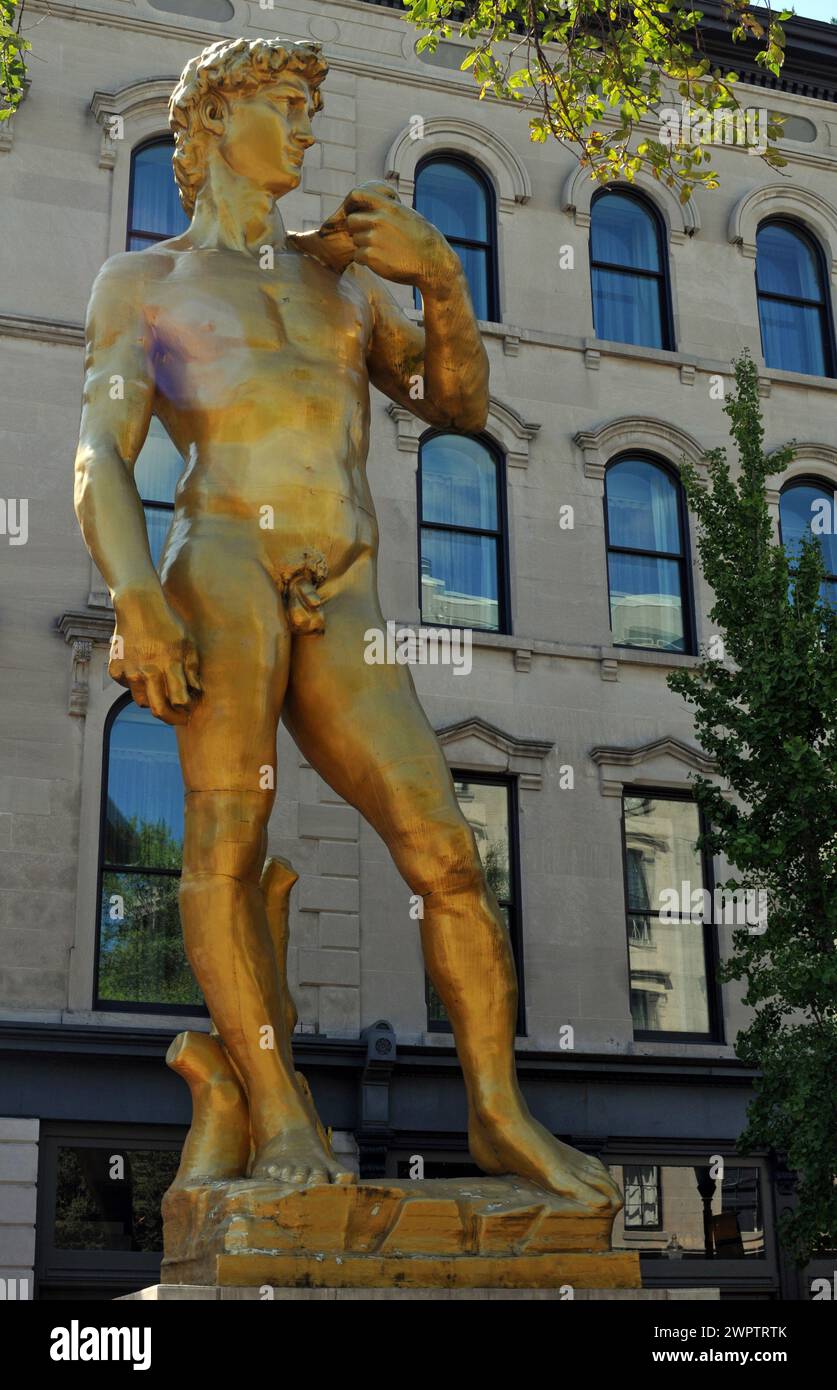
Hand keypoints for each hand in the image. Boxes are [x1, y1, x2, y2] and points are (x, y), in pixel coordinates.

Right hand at [110, 587, 200, 725]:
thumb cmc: (168, 623)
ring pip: (142, 701)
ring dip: (153, 700)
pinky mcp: (115, 669)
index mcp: (169, 664)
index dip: (185, 709)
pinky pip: (127, 687)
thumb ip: (192, 669)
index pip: (179, 701)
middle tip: (179, 718)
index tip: (189, 709)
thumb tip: (197, 692)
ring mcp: (129, 671)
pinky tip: (141, 672)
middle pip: (159, 709)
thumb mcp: (188, 642)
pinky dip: (135, 685)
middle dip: (171, 718)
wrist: (137, 606)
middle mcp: (148, 671)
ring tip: (160, 690)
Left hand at [318, 182, 460, 291]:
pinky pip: (358, 256)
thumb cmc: (422, 238)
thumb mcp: (407, 214)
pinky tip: (381, 260)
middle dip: (357, 229)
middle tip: (370, 237)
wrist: (432, 262)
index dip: (350, 204)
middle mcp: (379, 220)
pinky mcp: (372, 256)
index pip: (356, 194)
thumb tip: (373, 202)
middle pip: (351, 221)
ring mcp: (374, 238)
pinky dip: (366, 260)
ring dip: (364, 246)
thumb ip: (387, 207)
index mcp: (387, 206)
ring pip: (355, 240)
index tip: (353, 212)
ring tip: (382, 250)